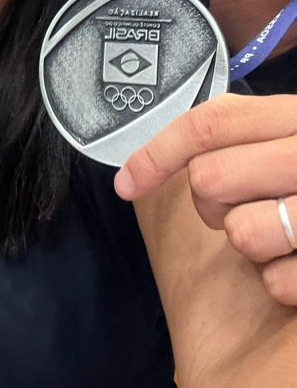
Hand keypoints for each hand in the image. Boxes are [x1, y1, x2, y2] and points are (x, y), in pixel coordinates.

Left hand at [114, 92, 296, 304]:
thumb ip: (241, 133)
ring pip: (242, 233)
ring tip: (285, 235)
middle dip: (214, 203)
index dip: (157, 153)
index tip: (128, 183)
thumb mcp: (287, 137)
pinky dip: (283, 284)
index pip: (209, 124)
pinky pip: (277, 282)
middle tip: (249, 204)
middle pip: (211, 179)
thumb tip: (158, 158)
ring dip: (253, 244)